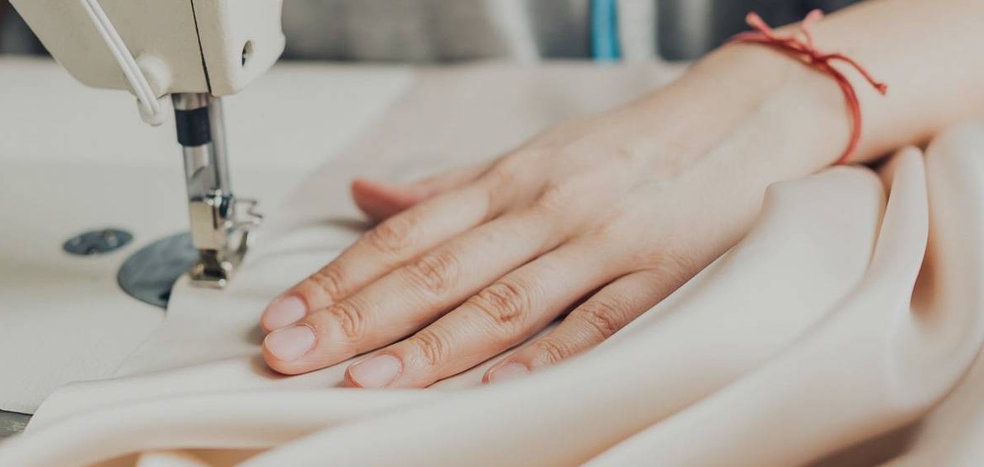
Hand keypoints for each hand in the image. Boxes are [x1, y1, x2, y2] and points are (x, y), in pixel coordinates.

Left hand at [258, 46, 845, 386]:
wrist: (744, 119)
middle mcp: (540, 211)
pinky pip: (594, 323)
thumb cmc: (629, 147)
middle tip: (292, 351)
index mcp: (504, 182)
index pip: (402, 237)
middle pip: (433, 272)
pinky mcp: (656, 277)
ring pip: (501, 301)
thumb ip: (445, 189)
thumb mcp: (527, 157)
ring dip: (430, 345)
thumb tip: (366, 196)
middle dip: (356, 316)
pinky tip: (498, 385)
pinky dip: (546, 355)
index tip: (285, 314)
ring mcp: (597, 245)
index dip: (338, 278)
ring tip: (368, 377)